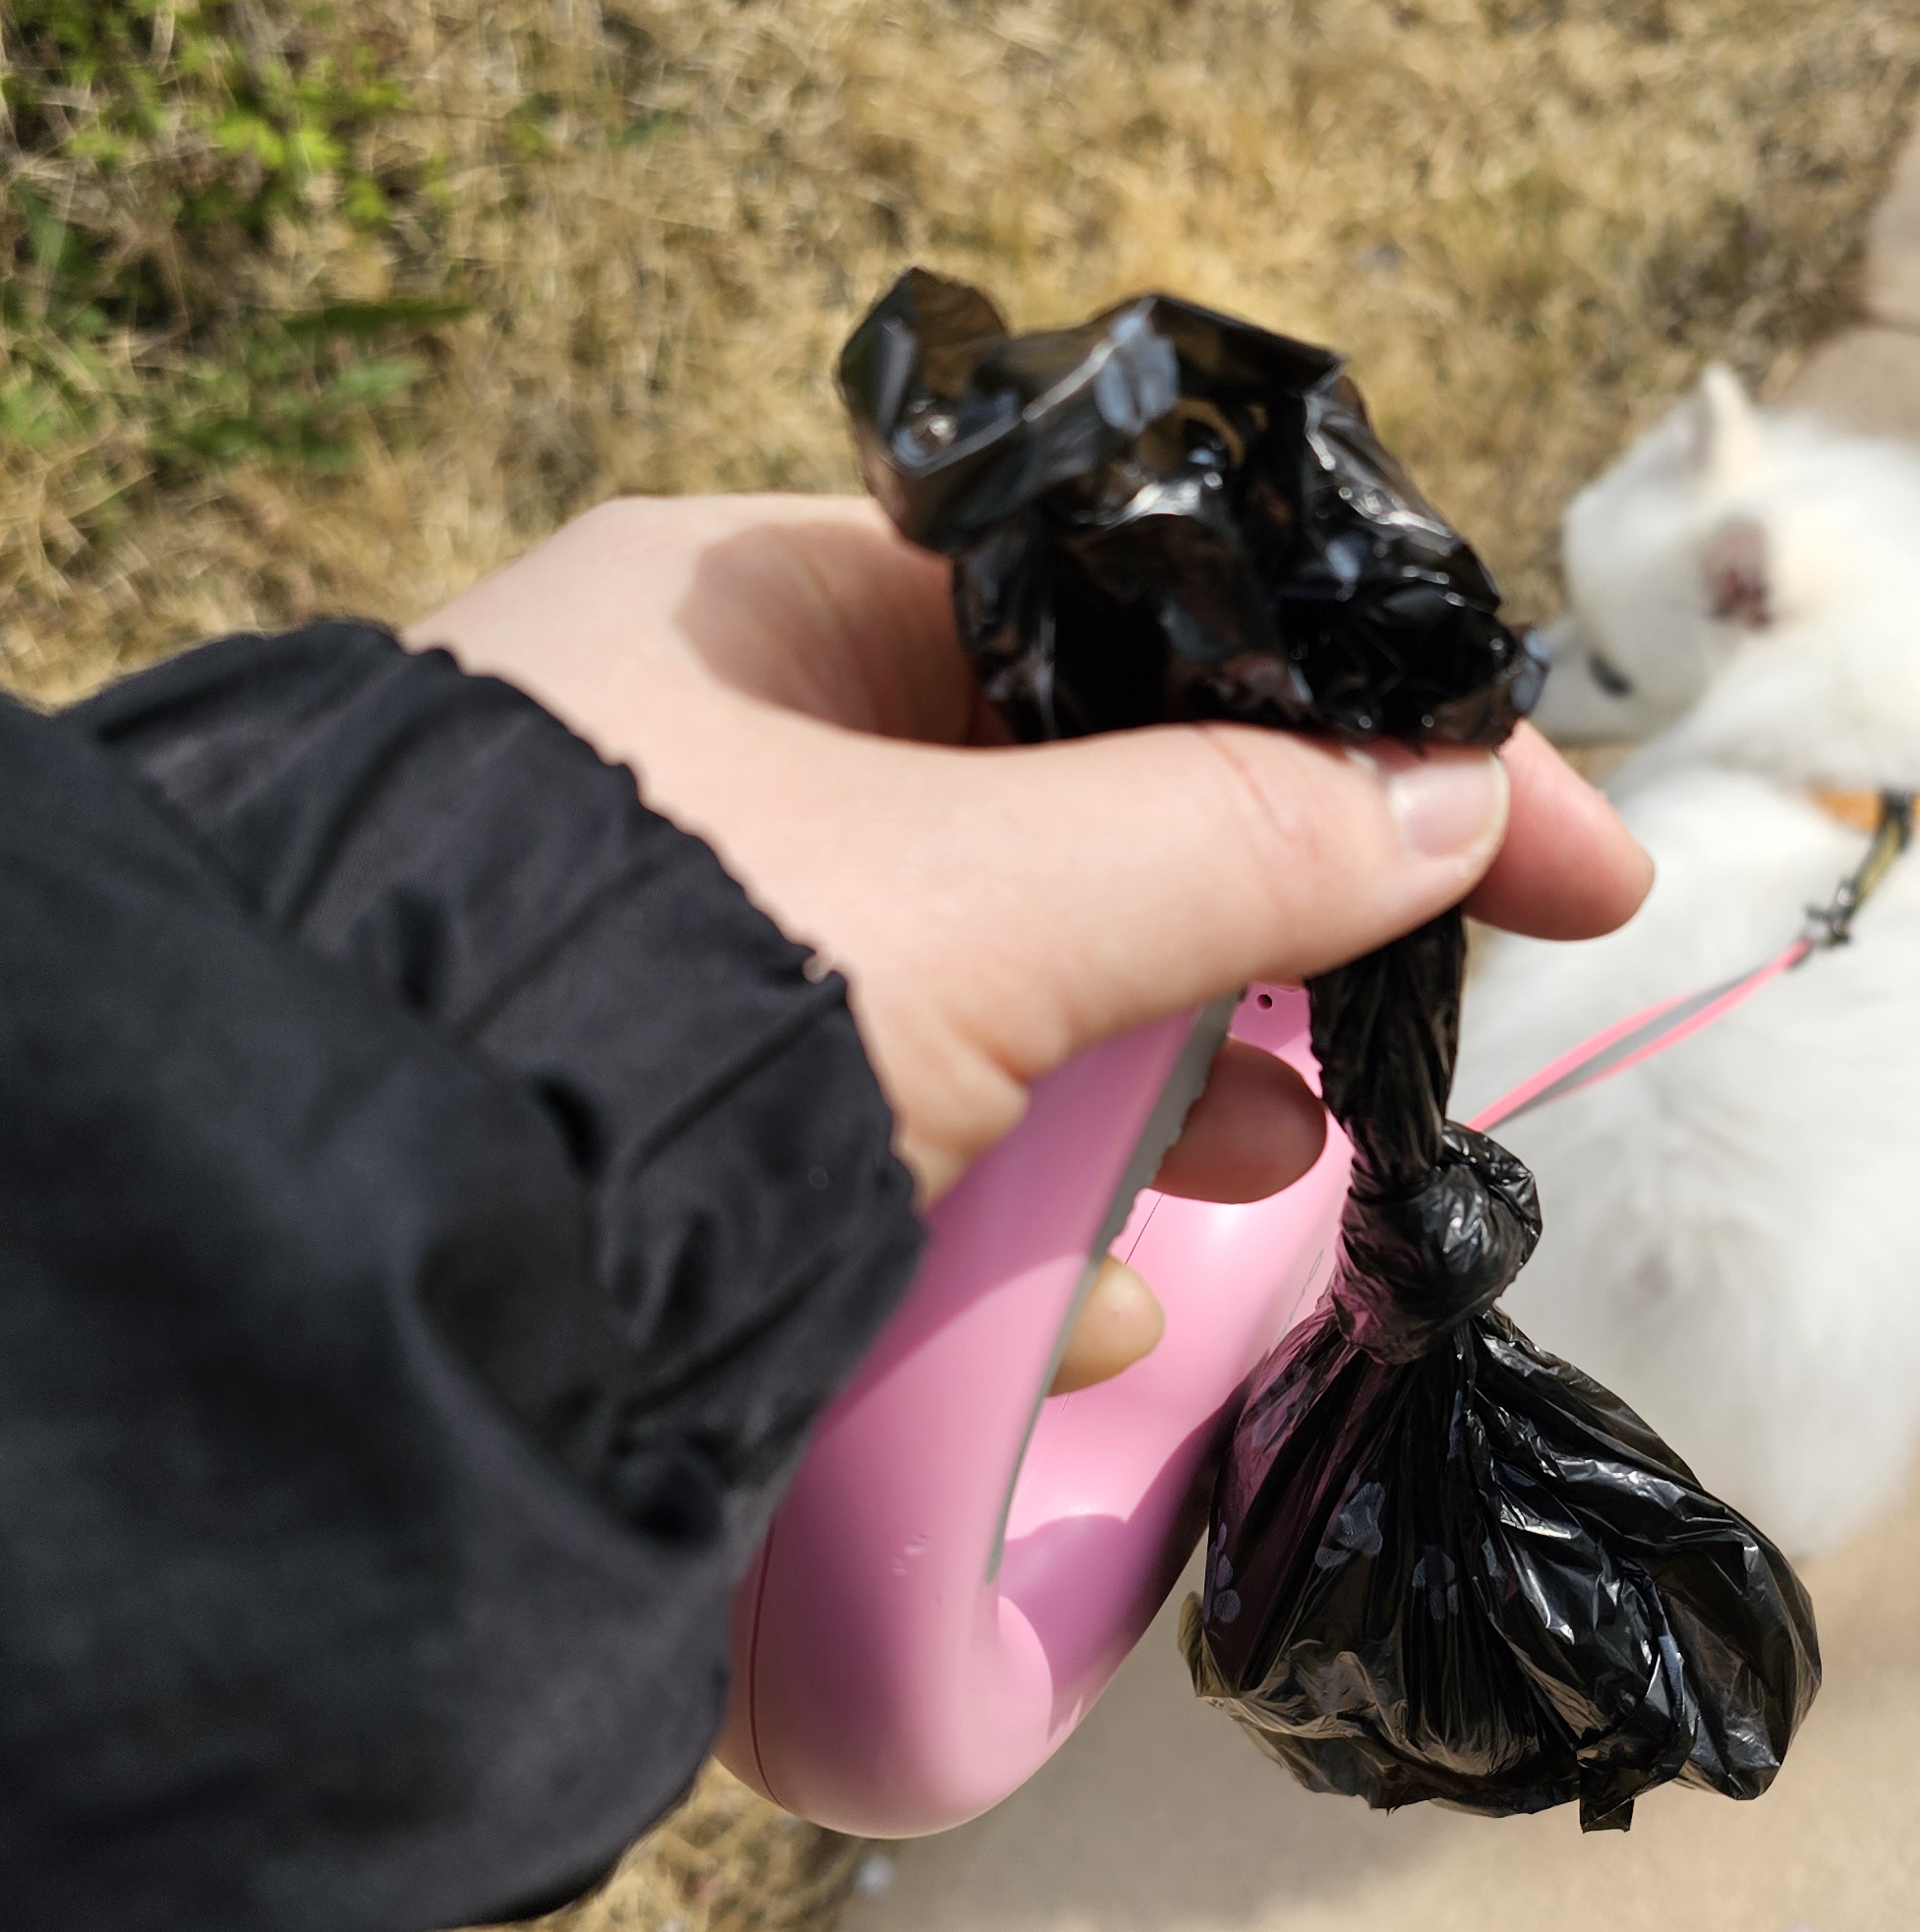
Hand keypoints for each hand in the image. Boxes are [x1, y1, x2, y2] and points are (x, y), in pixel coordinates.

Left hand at [408, 499, 1648, 1243]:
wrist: (354, 1278)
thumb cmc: (658, 1002)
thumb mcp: (993, 901)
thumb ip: (1242, 838)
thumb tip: (1466, 797)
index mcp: (760, 614)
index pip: (1128, 626)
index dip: (1361, 725)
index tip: (1552, 849)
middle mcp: (710, 755)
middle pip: (1076, 827)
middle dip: (1250, 948)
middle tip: (1387, 1045)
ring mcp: (681, 949)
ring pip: (1000, 1002)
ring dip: (1147, 1109)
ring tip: (1261, 1184)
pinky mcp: (664, 1130)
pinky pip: (897, 1142)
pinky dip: (1011, 1223)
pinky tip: (1076, 1318)